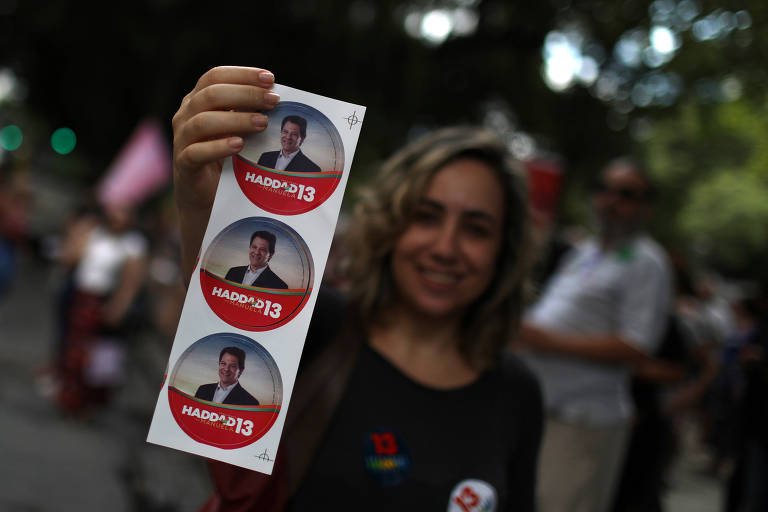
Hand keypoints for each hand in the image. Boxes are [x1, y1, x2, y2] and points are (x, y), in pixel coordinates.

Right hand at [172, 66, 278, 212]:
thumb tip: (275, 96)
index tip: (269, 79)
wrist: (204, 194)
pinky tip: (239, 145)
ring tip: (262, 123)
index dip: (242, 75)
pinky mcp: (184, 164)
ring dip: (236, 120)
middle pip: (211, 95)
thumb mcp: (236, 128)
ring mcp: (181, 139)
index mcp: (197, 100)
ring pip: (203, 121)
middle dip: (246, 94)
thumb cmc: (224, 156)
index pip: (215, 76)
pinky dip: (219, 147)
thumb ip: (248, 111)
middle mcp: (185, 115)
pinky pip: (197, 152)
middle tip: (273, 100)